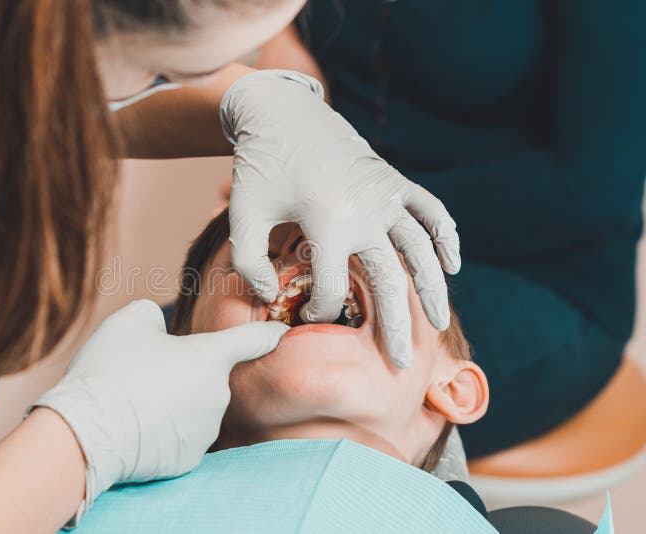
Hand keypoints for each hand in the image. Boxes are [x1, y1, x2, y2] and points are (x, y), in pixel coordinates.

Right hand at [33, 299, 287, 519]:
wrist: (85, 432)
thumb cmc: (109, 370)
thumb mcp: (129, 321)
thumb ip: (156, 314)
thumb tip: (160, 328)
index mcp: (210, 356)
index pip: (253, 340)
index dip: (269, 333)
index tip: (281, 334)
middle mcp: (218, 394)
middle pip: (210, 377)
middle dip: (188, 373)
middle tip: (147, 374)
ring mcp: (206, 430)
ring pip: (197, 408)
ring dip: (177, 403)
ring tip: (137, 401)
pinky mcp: (190, 459)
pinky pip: (184, 437)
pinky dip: (167, 431)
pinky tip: (139, 427)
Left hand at [220, 70, 459, 367]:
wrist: (282, 113)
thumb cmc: (259, 166)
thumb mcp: (242, 213)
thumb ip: (247, 261)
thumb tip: (273, 295)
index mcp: (325, 220)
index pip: (334, 286)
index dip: (320, 310)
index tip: (309, 318)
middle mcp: (364, 209)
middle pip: (389, 279)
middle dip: (395, 327)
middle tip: (402, 366)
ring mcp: (384, 193)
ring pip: (420, 249)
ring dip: (432, 289)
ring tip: (437, 324)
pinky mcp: (393, 179)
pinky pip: (430, 209)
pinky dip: (445, 235)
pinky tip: (452, 264)